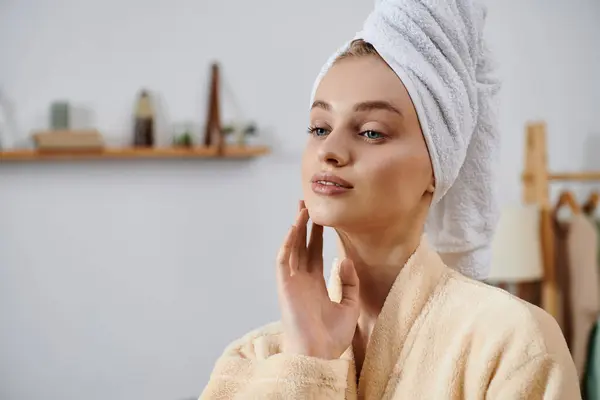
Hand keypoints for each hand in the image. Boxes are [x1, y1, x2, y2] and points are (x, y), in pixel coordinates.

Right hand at [276, 200, 359, 358]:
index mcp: (315, 285)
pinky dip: (287, 244)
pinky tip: (294, 228)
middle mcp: (302, 280)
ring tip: (302, 208)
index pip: (314, 253)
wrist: (320, 354)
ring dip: (295, 228)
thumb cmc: (332, 337)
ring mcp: (292, 282)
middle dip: (304, 225)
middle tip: (307, 204)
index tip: (322, 217)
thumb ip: (349, 283)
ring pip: (291, 248)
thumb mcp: (350, 306)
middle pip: (301, 246)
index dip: (317, 235)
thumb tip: (346, 261)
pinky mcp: (284, 286)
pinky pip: (283, 260)